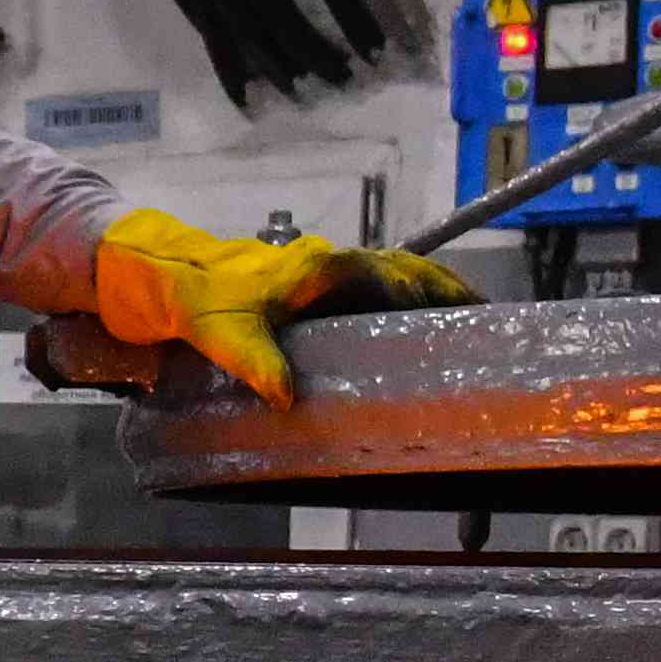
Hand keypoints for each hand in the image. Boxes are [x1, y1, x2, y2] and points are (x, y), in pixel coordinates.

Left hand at [87, 207, 477, 399]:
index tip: (453, 309)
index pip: (381, 274)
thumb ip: (256, 362)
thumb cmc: (202, 304)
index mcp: (317, 270)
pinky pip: (382, 287)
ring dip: (436, 294)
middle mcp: (333, 264)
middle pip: (404, 271)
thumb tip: (286, 396)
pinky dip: (414, 300)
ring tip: (477, 323)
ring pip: (399, 275)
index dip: (417, 289)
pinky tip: (432, 326)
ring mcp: (333, 273)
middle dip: (447, 292)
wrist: (172, 280)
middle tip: (489, 319)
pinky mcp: (328, 287)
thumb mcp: (225, 335)